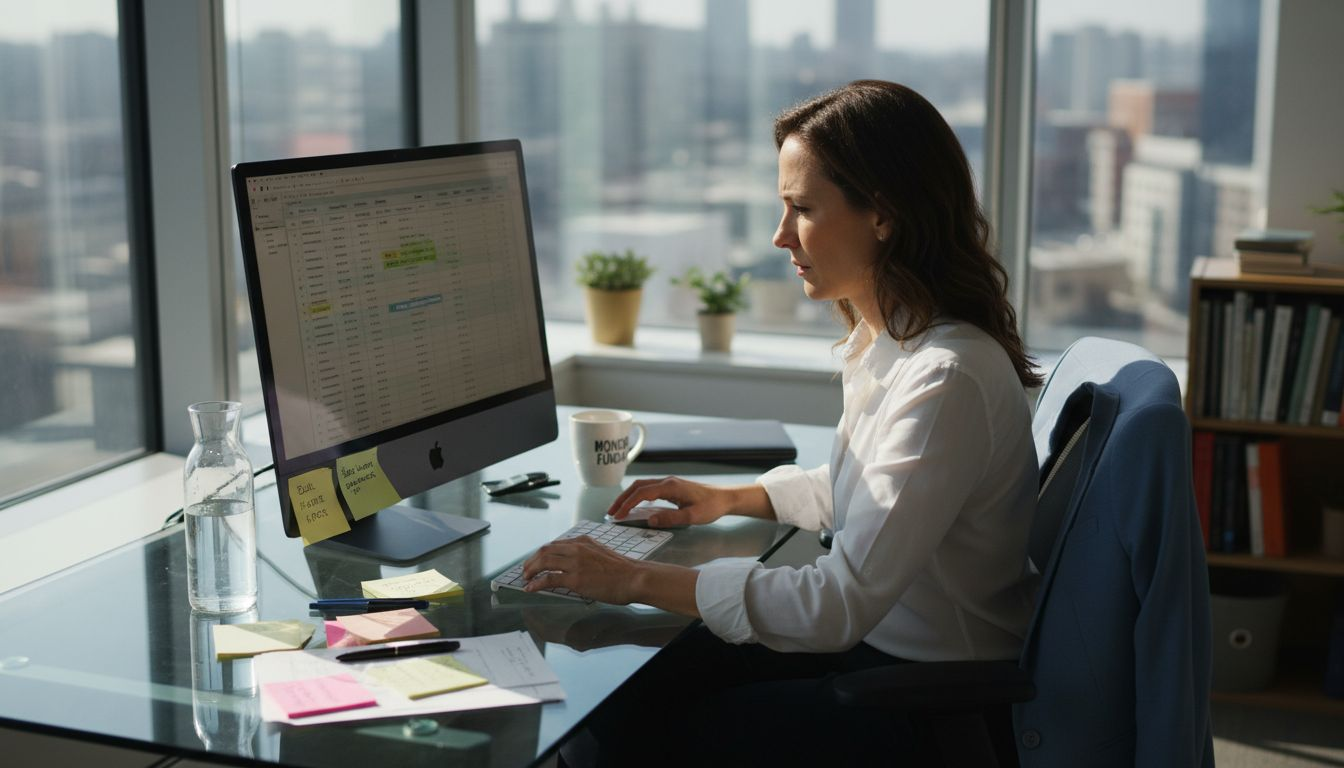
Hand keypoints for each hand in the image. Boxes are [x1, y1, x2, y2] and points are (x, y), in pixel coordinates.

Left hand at [521, 536, 643, 603]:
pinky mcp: (575, 578)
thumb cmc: (622, 570)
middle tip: (525, 570)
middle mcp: (576, 548)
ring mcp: (575, 563)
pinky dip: (536, 583)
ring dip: (530, 570)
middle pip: (545, 550)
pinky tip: (531, 588)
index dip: (541, 553)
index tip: (536, 561)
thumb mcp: (601, 553)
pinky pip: (549, 579)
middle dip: (531, 561)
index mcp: (583, 541)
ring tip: (525, 578)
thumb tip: (574, 565)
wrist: (634, 577)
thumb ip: (586, 555)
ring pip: (543, 561)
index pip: (555, 544)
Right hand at [608, 476, 739, 527]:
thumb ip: (671, 519)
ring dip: (628, 496)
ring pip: (642, 486)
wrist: (725, 498)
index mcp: (671, 487)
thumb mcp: (692, 517)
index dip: (627, 503)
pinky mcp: (671, 487)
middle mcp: (667, 482)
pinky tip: (635, 506)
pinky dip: (637, 496)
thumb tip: (649, 521)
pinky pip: (649, 489)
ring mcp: (669, 483)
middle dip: (622, 498)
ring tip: (618, 510)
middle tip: (610, 512)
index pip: (642, 493)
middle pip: (637, 486)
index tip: (617, 515)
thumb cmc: (711, 507)